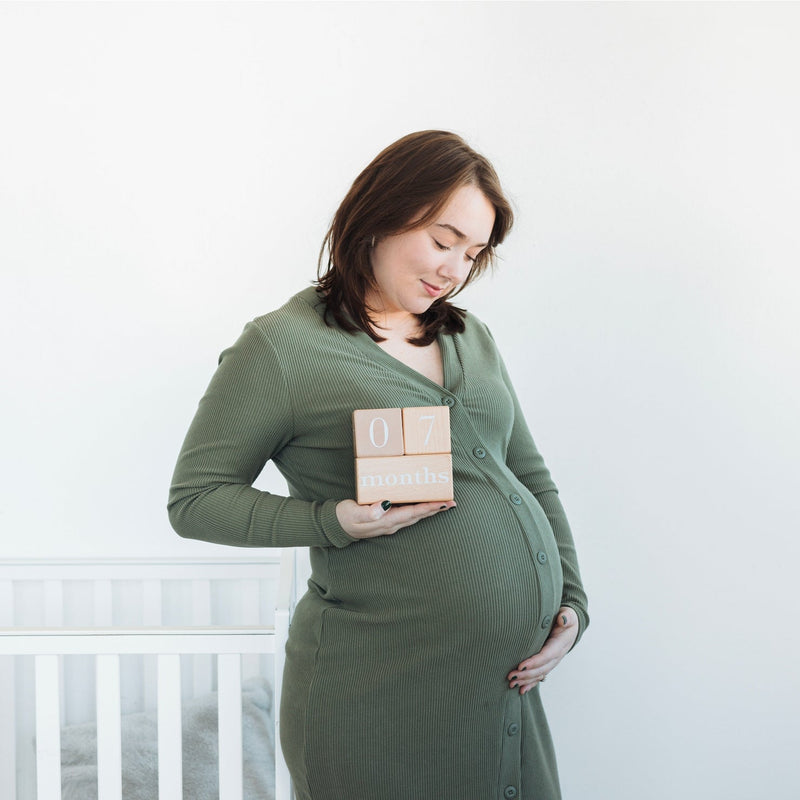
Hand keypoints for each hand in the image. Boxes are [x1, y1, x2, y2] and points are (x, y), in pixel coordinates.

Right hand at [336, 498, 455, 539]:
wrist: (336, 527)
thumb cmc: (345, 518)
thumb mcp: (354, 514)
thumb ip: (369, 512)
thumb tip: (384, 506)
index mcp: (386, 521)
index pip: (413, 513)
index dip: (429, 508)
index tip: (443, 503)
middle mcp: (392, 524)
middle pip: (418, 515)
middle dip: (435, 509)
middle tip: (452, 502)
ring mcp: (390, 523)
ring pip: (415, 516)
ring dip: (430, 510)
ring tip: (443, 503)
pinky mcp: (387, 520)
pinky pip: (408, 514)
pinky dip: (419, 509)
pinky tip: (423, 504)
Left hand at [507, 606, 578, 694]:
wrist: (572, 626)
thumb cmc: (568, 619)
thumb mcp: (569, 615)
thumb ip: (566, 616)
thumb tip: (562, 619)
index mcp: (560, 645)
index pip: (546, 656)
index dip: (534, 662)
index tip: (521, 665)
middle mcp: (557, 656)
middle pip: (541, 668)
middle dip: (526, 674)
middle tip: (511, 676)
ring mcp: (553, 662)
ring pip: (539, 674)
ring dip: (526, 680)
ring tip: (512, 683)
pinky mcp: (548, 663)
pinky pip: (540, 676)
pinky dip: (531, 683)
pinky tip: (522, 690)